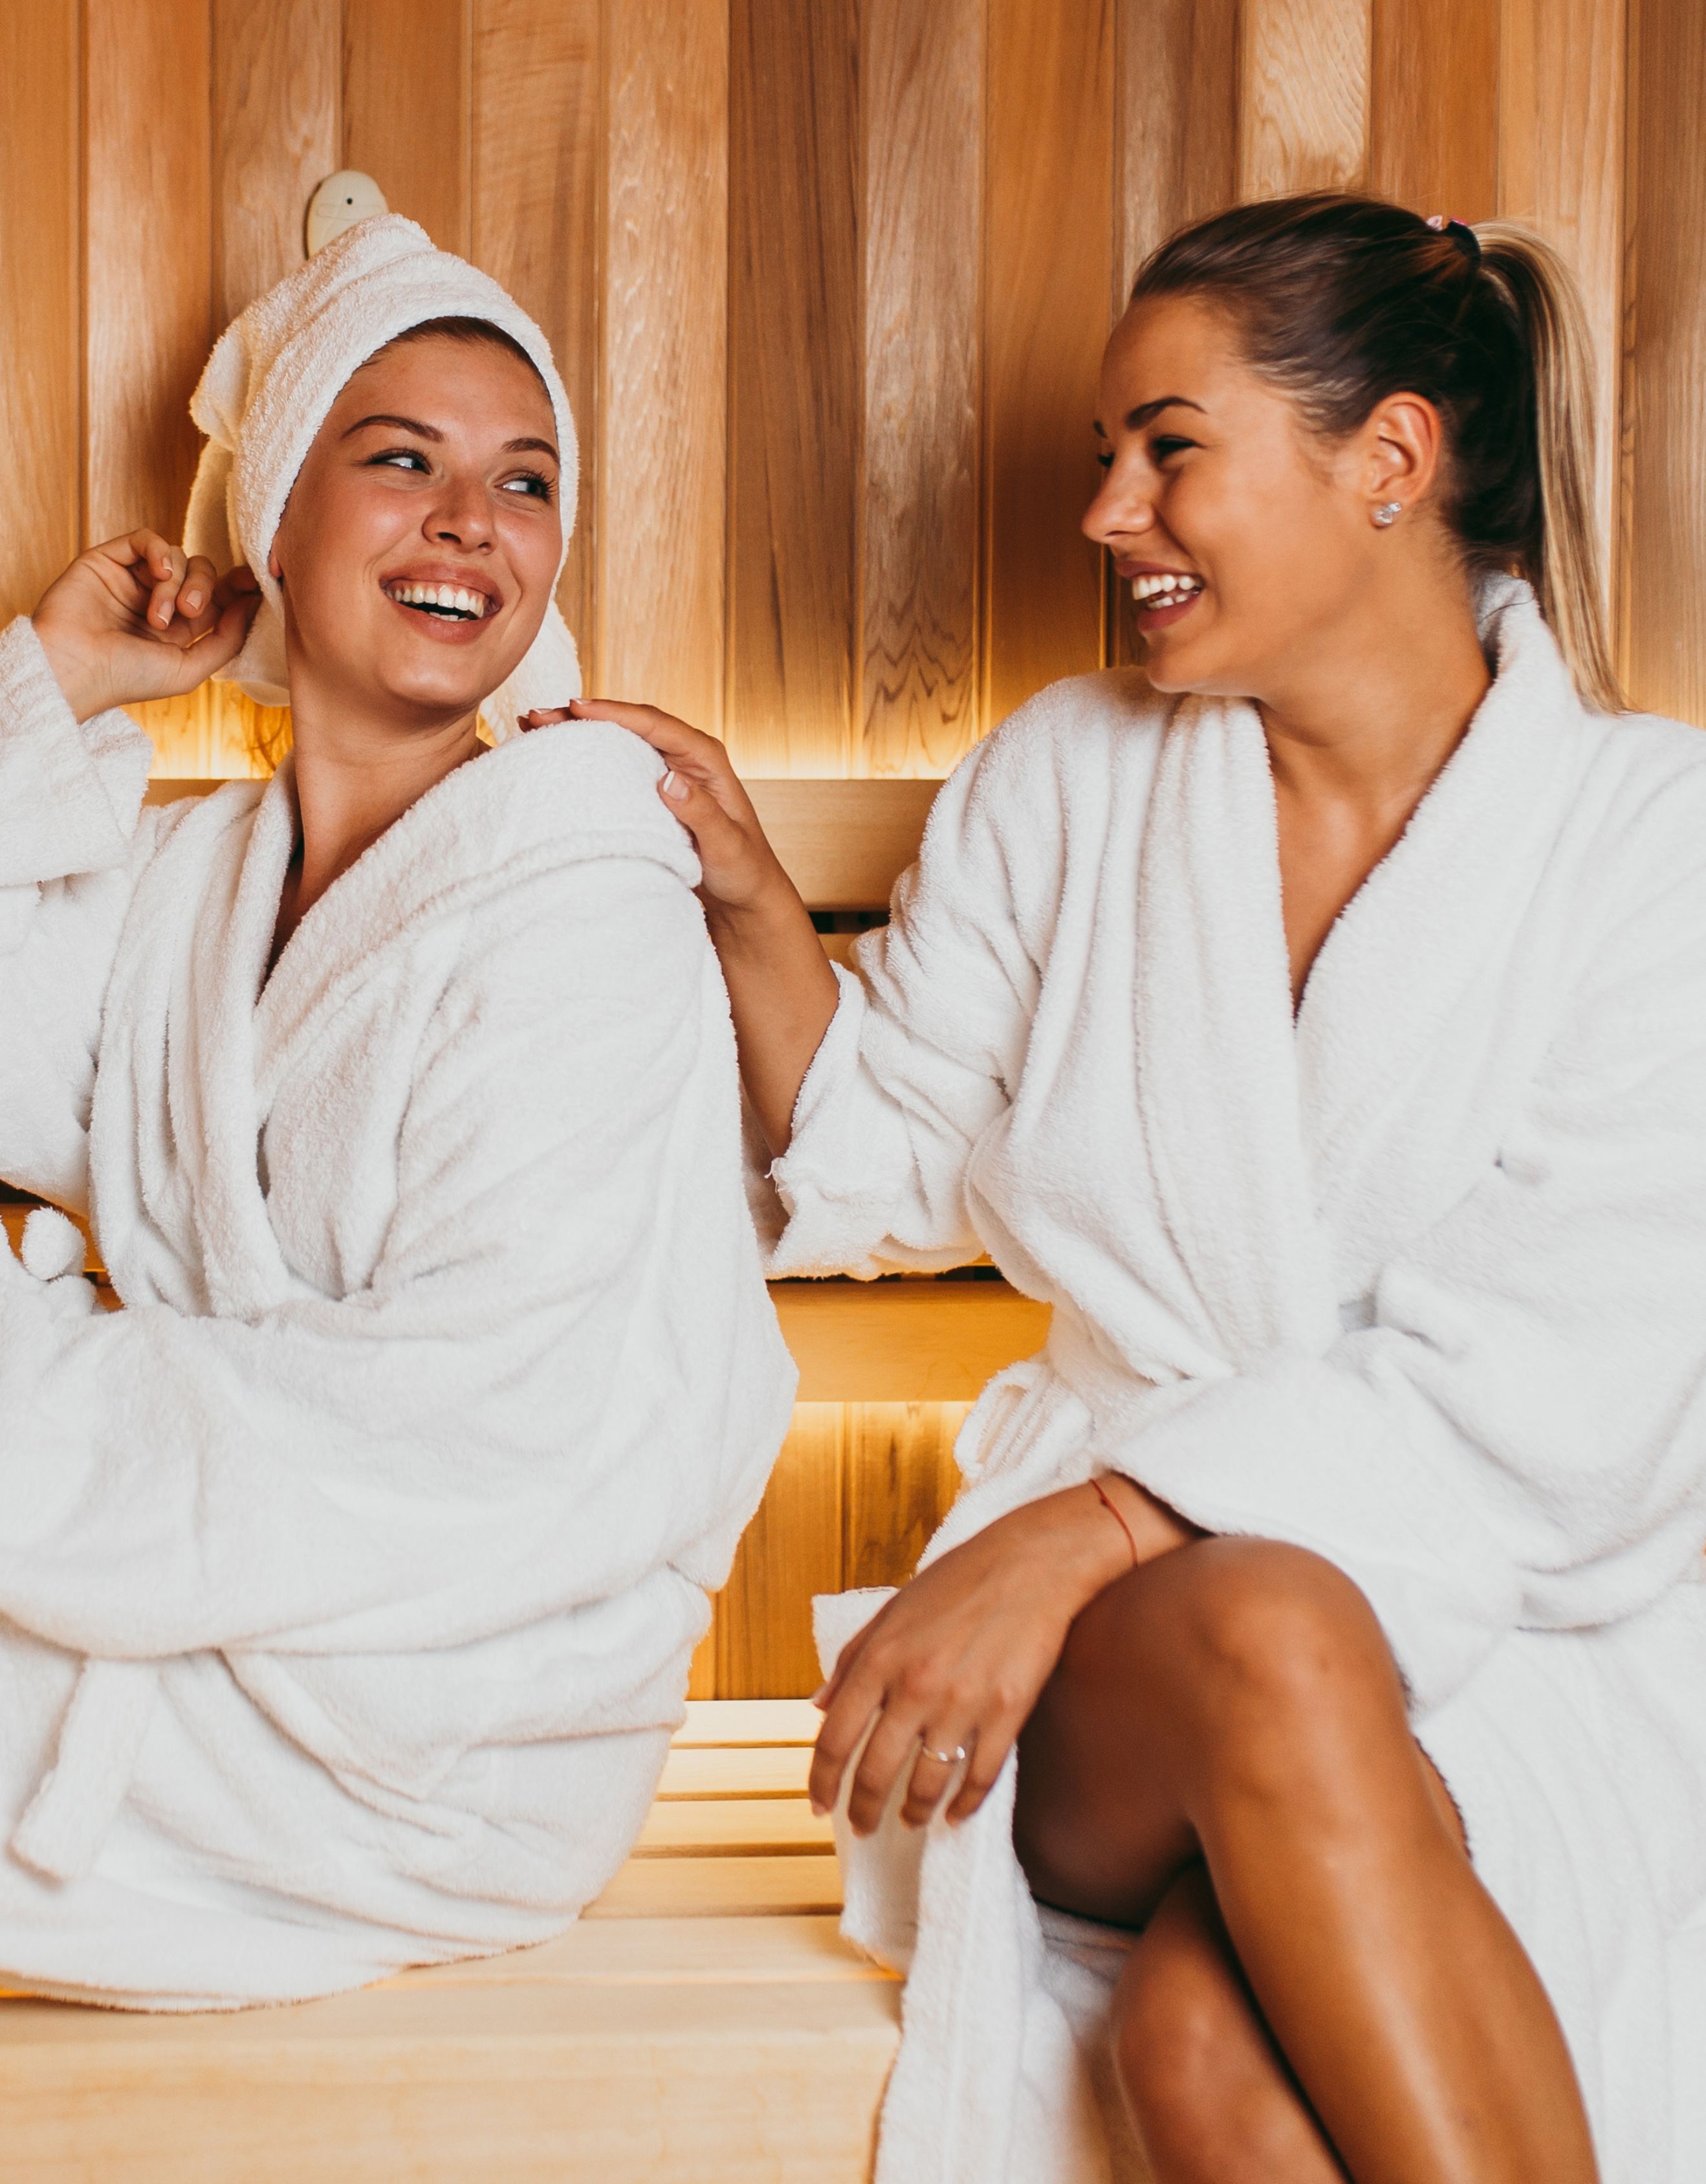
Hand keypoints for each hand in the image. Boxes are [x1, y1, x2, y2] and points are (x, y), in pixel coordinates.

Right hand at [32, 531, 259, 720]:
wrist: (74, 667)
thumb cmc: (126, 678)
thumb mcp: (189, 668)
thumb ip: (227, 639)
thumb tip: (252, 604)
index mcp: (179, 629)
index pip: (217, 597)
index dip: (236, 589)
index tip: (253, 586)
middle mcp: (157, 601)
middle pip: (202, 572)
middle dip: (205, 588)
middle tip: (189, 611)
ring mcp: (133, 579)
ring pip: (177, 558)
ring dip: (175, 585)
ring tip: (156, 616)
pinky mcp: (109, 559)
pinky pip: (146, 538)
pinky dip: (160, 551)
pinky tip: (160, 573)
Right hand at [521, 698, 794, 921]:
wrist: (744, 893)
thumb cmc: (743, 869)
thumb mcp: (726, 845)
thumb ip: (701, 813)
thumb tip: (669, 779)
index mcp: (706, 758)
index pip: (656, 724)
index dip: (615, 713)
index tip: (577, 708)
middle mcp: (686, 756)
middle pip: (630, 724)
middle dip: (583, 715)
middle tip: (538, 715)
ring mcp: (667, 770)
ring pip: (618, 740)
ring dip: (578, 732)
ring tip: (534, 726)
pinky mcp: (652, 788)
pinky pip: (616, 763)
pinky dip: (586, 756)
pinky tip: (557, 754)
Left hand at [809, 1476, 1200, 1834]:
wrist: (1030, 1563)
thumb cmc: (957, 1581)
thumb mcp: (890, 1610)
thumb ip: (851, 1660)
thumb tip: (818, 1706)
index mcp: (879, 1658)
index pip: (834, 1739)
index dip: (822, 1782)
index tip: (820, 1805)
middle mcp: (914, 1686)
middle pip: (875, 1773)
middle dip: (864, 1811)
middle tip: (864, 1827)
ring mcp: (962, 1703)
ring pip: (927, 1783)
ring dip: (914, 1811)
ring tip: (911, 1819)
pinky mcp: (1006, 1713)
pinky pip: (979, 1777)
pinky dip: (964, 1805)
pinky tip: (956, 1813)